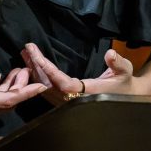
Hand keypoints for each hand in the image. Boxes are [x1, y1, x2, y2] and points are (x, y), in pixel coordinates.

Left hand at [21, 43, 136, 105]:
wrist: (125, 96)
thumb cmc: (125, 83)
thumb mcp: (125, 70)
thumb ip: (118, 63)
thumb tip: (110, 54)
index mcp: (88, 93)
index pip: (65, 84)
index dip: (50, 73)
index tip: (39, 59)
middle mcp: (75, 99)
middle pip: (50, 85)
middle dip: (37, 67)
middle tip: (27, 49)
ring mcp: (69, 101)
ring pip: (47, 88)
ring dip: (35, 71)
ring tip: (25, 53)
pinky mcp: (66, 99)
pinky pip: (49, 90)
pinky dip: (38, 78)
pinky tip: (31, 65)